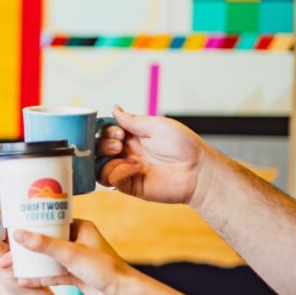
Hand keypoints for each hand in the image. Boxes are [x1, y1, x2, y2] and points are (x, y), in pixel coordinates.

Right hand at [9, 220, 140, 294]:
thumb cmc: (106, 270)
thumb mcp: (71, 254)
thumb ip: (44, 244)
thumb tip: (18, 234)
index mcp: (79, 227)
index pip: (49, 221)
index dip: (28, 224)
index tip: (10, 228)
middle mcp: (76, 240)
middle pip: (44, 240)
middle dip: (24, 248)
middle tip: (5, 253)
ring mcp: (75, 259)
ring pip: (46, 258)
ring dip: (29, 263)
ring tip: (8, 266)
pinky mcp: (75, 275)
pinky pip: (52, 273)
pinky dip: (39, 277)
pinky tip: (22, 281)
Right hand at [96, 105, 216, 205]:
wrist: (198, 170)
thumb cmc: (183, 146)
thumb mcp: (156, 125)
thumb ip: (132, 120)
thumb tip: (114, 108)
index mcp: (132, 137)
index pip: (106, 133)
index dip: (106, 131)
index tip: (119, 131)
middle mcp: (127, 153)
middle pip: (98, 149)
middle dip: (103, 144)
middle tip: (120, 143)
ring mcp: (127, 170)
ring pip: (99, 166)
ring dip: (106, 159)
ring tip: (123, 155)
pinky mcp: (130, 186)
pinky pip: (112, 180)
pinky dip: (118, 172)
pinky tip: (134, 167)